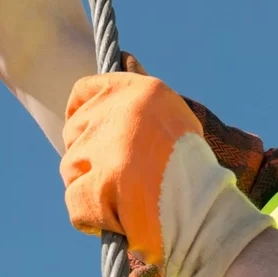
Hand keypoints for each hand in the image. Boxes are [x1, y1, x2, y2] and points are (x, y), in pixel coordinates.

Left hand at [61, 73, 273, 276]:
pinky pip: (75, 201)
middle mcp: (116, 112)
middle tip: (116, 175)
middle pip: (73, 133)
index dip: (79, 113)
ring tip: (122, 199)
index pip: (82, 91)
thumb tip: (124, 56)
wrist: (207, 213)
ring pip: (71, 168)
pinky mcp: (98, 187)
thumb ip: (139, 86)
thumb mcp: (168, 112)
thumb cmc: (190, 165)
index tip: (87, 132)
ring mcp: (104, 150)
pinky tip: (115, 219)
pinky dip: (88, 215)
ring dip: (88, 185)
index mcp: (135, 90)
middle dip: (87, 155)